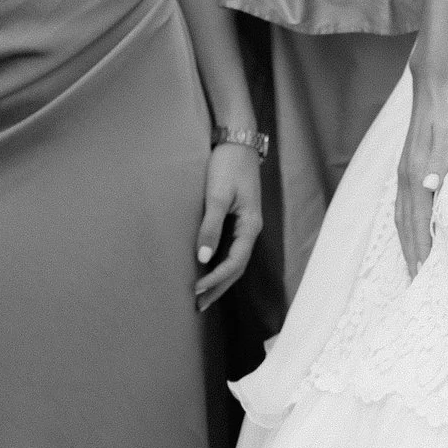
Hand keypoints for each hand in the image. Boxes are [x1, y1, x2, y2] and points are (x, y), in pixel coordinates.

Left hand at [195, 143, 263, 310]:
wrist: (238, 141)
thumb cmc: (227, 166)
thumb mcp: (217, 196)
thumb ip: (210, 227)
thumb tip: (202, 259)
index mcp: (250, 226)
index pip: (234, 263)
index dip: (216, 280)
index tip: (196, 291)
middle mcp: (251, 229)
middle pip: (237, 268)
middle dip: (218, 288)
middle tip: (197, 306)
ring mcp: (246, 225)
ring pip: (235, 260)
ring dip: (219, 279)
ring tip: (202, 296)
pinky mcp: (238, 218)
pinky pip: (231, 249)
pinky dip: (220, 264)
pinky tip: (208, 270)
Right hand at [395, 74, 447, 275]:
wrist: (434, 80)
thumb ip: (441, 160)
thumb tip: (431, 187)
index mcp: (416, 173)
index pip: (418, 222)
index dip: (422, 250)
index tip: (425, 277)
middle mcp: (407, 176)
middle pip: (406, 225)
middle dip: (411, 255)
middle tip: (418, 284)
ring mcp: (405, 171)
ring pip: (402, 217)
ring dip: (407, 244)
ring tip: (414, 267)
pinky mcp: (409, 165)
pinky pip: (405, 205)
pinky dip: (407, 225)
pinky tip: (414, 230)